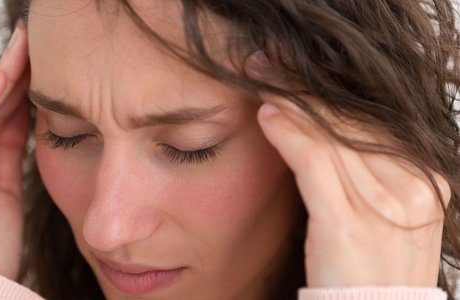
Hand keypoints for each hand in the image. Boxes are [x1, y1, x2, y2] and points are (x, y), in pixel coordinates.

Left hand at [245, 50, 450, 286]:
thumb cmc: (370, 267)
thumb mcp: (379, 210)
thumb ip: (362, 168)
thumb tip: (317, 121)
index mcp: (424, 180)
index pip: (370, 120)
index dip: (328, 93)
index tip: (295, 72)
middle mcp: (412, 187)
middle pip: (351, 122)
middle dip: (306, 90)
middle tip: (269, 66)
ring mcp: (385, 205)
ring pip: (332, 137)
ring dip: (291, 105)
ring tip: (263, 84)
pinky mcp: (350, 223)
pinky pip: (315, 163)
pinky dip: (289, 136)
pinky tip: (268, 118)